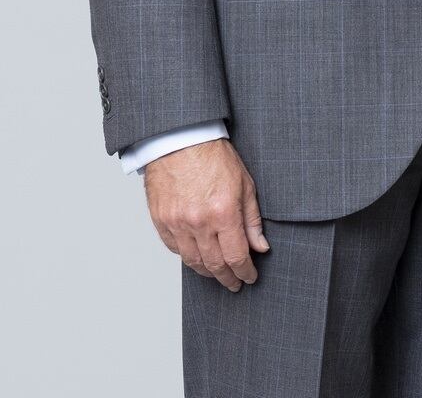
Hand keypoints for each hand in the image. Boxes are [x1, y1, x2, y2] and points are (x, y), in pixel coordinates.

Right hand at [143, 138, 269, 289]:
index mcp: (223, 212)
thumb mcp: (244, 183)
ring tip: (216, 273)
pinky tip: (196, 255)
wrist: (179, 139)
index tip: (249, 277)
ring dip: (207, 272)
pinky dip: (187, 256)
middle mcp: (199, 222)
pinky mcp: (161, 220)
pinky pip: (174, 248)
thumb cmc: (212, 155)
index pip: (236, 257)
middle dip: (227, 278)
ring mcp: (177, 222)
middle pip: (215, 265)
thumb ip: (252, 219)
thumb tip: (260, 246)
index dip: (245, 272)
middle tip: (234, 283)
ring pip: (193, 261)